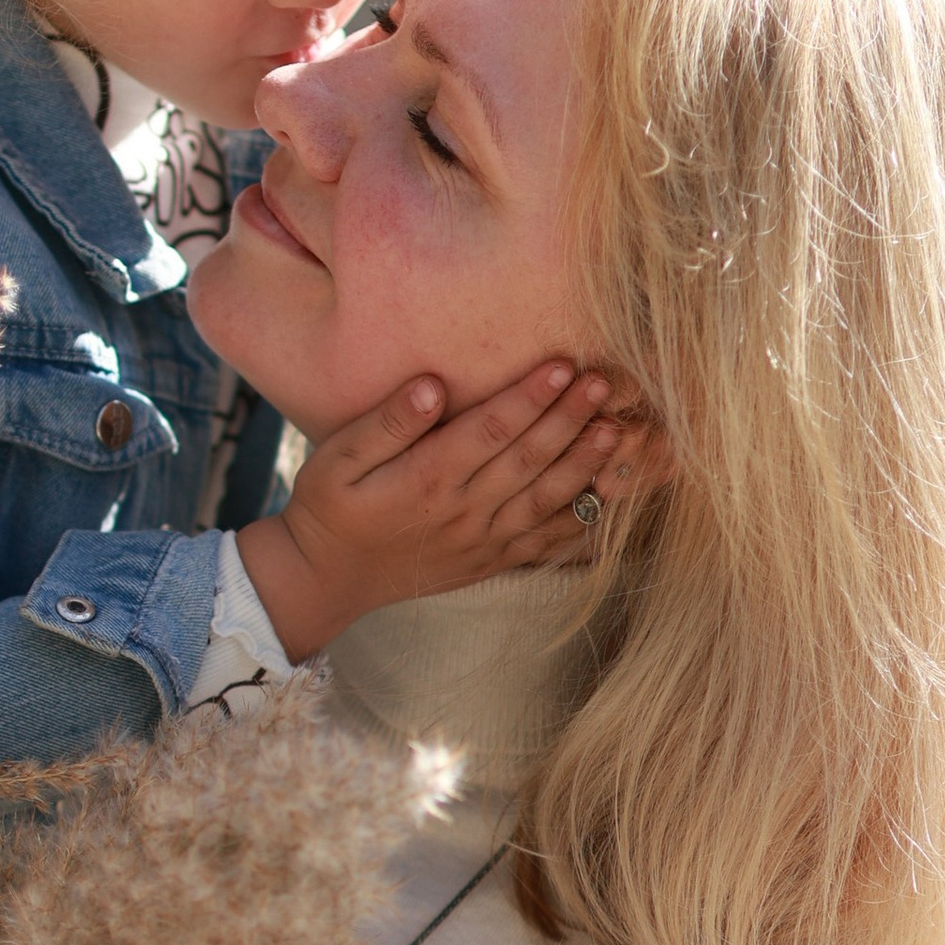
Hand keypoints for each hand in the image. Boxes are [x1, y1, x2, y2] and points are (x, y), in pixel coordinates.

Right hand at [237, 361, 659, 662]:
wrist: (326, 580)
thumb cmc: (328, 509)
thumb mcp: (336, 459)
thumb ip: (386, 423)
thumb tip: (432, 386)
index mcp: (425, 481)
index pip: (488, 431)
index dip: (529, 397)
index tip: (563, 365)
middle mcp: (462, 513)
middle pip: (527, 460)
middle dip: (569, 419)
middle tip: (606, 384)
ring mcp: (482, 541)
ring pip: (545, 500)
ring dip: (585, 465)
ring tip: (618, 432)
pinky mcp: (493, 560)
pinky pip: (547, 543)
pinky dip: (584, 522)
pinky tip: (614, 498)